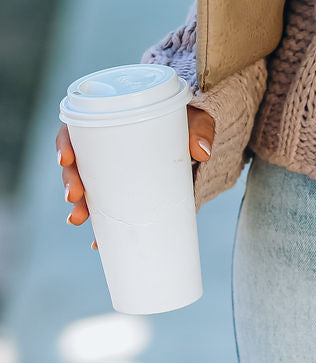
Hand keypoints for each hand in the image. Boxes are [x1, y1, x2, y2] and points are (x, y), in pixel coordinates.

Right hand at [57, 104, 213, 248]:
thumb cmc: (188, 122)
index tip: (66, 158)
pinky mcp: (127, 191)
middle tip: (74, 195)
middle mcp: (106, 148)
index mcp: (113, 122)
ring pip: (86, 188)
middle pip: (77, 163)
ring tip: (78, 218)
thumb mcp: (194, 120)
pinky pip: (107, 208)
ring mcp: (114, 172)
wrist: (198, 140)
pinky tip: (95, 242)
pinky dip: (100, 225)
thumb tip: (202, 152)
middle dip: (70, 181)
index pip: (76, 130)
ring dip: (79, 205)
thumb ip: (200, 129)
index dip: (65, 144)